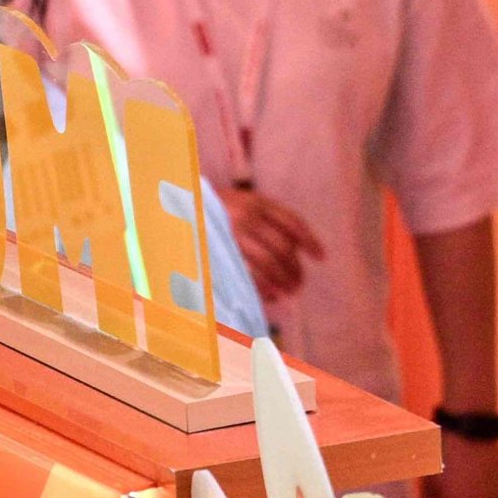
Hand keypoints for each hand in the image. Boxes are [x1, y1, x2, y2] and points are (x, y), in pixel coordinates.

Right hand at [220, 181, 322, 303]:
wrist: (176, 210)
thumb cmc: (214, 210)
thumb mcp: (243, 203)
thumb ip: (268, 219)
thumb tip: (300, 247)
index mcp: (256, 202)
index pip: (292, 222)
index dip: (310, 241)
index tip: (321, 257)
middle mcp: (246, 216)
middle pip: (283, 247)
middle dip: (296, 269)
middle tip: (301, 283)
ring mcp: (233, 235)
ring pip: (270, 263)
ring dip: (285, 280)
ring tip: (290, 291)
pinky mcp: (221, 253)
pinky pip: (250, 275)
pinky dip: (265, 288)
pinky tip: (272, 296)